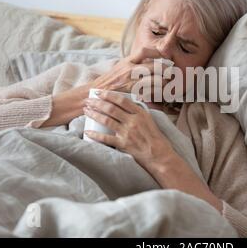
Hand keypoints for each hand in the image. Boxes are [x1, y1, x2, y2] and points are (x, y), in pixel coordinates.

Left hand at [83, 90, 222, 212]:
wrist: (160, 155)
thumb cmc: (156, 138)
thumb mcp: (150, 120)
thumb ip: (138, 112)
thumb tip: (127, 104)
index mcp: (140, 113)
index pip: (121, 100)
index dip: (108, 95)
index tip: (100, 92)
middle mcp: (133, 121)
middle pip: (111, 108)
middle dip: (97, 103)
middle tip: (88, 100)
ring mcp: (127, 132)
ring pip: (106, 120)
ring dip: (94, 114)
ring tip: (86, 111)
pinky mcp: (123, 144)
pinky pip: (106, 138)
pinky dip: (95, 135)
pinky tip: (87, 132)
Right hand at [90, 47, 168, 96]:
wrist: (95, 93)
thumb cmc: (109, 81)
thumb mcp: (120, 66)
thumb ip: (133, 62)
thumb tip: (148, 59)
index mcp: (127, 61)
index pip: (144, 51)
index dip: (157, 52)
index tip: (164, 55)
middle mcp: (130, 70)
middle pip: (154, 66)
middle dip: (165, 69)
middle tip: (171, 72)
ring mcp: (132, 82)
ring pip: (155, 80)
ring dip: (164, 82)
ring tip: (167, 83)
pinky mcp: (133, 94)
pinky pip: (150, 92)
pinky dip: (157, 92)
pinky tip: (160, 93)